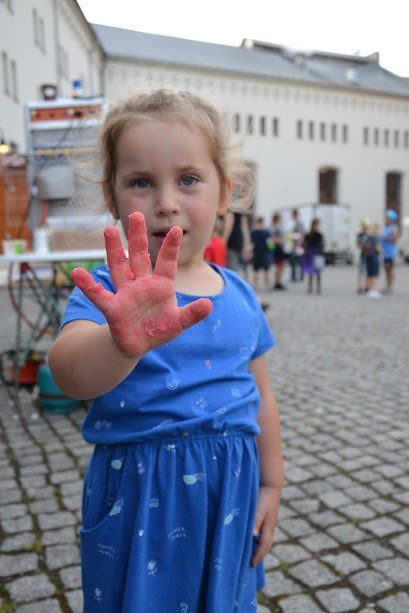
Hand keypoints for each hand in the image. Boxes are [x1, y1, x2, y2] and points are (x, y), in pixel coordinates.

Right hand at [71, 212, 212, 357]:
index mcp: (161, 285)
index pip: (166, 263)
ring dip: (114, 250)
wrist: (138, 344)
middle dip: (138, 237)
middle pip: (139, 257)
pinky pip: (99, 295)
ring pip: (118, 267)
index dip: (170, 248)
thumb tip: (209, 304)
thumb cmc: (159, 328)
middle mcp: (141, 284)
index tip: (176, 230)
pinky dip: (88, 285)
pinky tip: (77, 272)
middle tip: (136, 214)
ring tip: (109, 230)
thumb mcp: (179, 323)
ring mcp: (125, 294)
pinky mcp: (113, 308)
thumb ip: (192, 314)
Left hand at [251, 485, 280, 566]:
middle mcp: (270, 526)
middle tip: (251, 564)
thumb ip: (255, 521)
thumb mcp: (259, 509)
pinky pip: (263, 532)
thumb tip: (253, 536)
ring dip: (259, 548)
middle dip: (260, 555)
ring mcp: (269, 522)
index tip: (251, 565)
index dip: (258, 556)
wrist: (270, 484)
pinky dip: (259, 539)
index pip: (264, 546)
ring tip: (251, 554)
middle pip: (266, 545)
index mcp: (269, 527)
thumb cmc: (264, 496)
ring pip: (265, 539)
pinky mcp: (267, 517)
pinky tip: (253, 538)